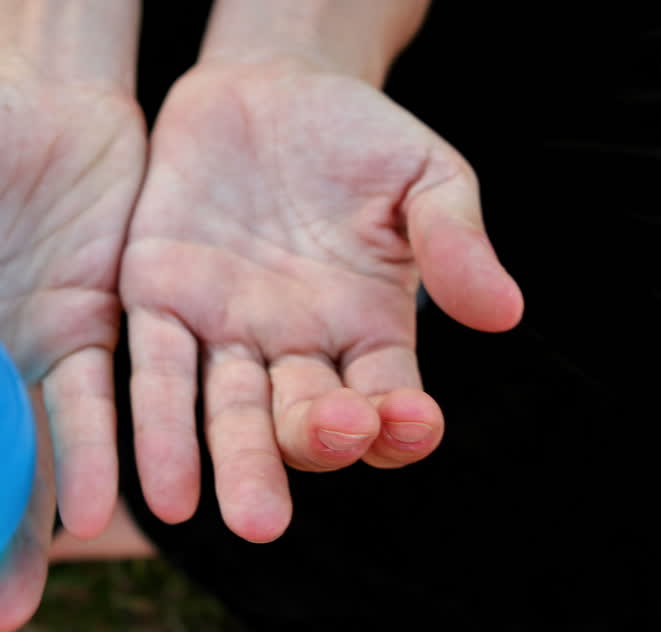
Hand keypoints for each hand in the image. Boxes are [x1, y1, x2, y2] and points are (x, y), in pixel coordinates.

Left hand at [120, 59, 522, 541]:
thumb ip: (454, 238)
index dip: (400, 422)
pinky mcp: (158, 303)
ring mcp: (226, 333)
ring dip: (233, 466)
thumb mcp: (424, 175)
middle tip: (316, 463)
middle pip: (304, 423)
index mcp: (368, 332)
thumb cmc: (359, 136)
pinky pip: (155, 370)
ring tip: (240, 516)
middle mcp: (296, 350)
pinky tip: (163, 486)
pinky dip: (159, 426)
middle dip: (311, 448)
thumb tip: (504, 312)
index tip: (411, 422)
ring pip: (229, 414)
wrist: (269, 85)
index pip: (389, 402)